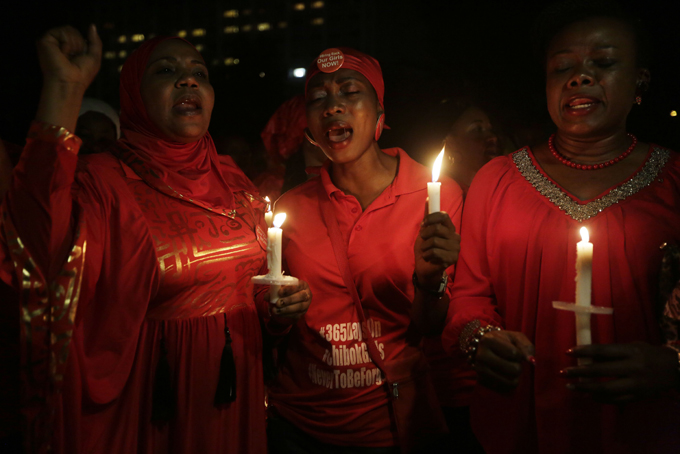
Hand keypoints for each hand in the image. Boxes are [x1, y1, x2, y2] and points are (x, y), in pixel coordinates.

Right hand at [36, 24, 101, 87]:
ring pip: (69, 30)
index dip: (83, 45)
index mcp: (66, 47)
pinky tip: (63, 53)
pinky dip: (67, 43)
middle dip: (80, 44)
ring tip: (68, 56)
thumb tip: (92, 26)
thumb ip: (95, 41)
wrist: (70, 83)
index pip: (77, 34)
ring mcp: (50, 42)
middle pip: (73, 30)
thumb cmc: (82, 74)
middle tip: (74, 58)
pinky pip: (62, 32)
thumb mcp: (94, 56)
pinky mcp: (44, 40)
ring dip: (74, 45)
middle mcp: (56, 43)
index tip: (80, 58)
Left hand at [268, 280, 311, 325]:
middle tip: (278, 303)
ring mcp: (306, 304)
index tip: (279, 292)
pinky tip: (279, 314)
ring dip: (287, 309)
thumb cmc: (285, 292)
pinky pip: (296, 314)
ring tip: (276, 310)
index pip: (298, 285)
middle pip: (301, 296)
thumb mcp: (279, 288)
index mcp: (302, 284)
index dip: (289, 289)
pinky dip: (286, 315)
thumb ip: (273, 291)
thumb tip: (267, 296)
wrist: (289, 301)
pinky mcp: (303, 313)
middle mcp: (307, 294)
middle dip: (289, 300)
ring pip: (299, 307)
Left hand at [414, 209, 459, 289]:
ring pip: (434, 241)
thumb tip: (427, 198)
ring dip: (425, 247)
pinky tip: (430, 258)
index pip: (443, 216)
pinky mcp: (452, 258)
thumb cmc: (426, 248)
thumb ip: (427, 216)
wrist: (425, 267)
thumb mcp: (424, 231)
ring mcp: (455, 248)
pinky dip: (427, 255)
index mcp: (450, 228)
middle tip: (423, 241)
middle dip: (425, 234)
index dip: (431, 218)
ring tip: (426, 251)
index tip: (423, 224)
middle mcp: (455, 237)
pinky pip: (434, 252)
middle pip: (437, 228)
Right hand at [475, 330, 534, 392]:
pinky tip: (504, 374)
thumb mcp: (516, 338)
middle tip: (511, 361)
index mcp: (488, 340)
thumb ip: (527, 347)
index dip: (520, 354)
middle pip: (514, 369)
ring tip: (508, 367)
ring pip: (510, 381)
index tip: (514, 350)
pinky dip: (509, 383)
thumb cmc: (504, 341)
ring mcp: (480, 370)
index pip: (515, 354)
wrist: (484, 347)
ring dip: (515, 375)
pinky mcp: (481, 381)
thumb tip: (532, 362)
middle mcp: (481, 355)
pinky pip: (505, 388)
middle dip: (518, 366)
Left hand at [562, 342, 679, 403]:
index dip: (584, 351)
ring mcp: (636, 384)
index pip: (602, 351)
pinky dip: (600, 399)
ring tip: (570, 387)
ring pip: (606, 388)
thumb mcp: (632, 347)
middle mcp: (633, 367)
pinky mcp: (638, 396)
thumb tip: (587, 357)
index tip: (567, 352)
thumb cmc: (649, 354)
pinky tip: (588, 396)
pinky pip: (616, 400)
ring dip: (585, 388)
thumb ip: (612, 352)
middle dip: (579, 372)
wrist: (675, 369)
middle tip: (562, 372)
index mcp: (630, 351)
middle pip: (601, 370)